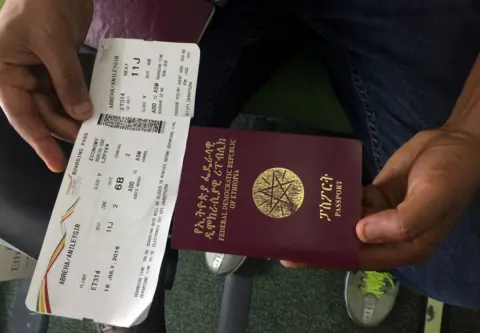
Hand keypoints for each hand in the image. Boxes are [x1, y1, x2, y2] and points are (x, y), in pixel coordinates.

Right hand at [0, 0, 93, 171]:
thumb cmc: (42, 5)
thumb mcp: (53, 44)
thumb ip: (67, 80)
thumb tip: (82, 114)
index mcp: (2, 74)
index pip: (22, 116)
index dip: (40, 141)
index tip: (57, 163)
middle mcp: (17, 78)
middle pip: (41, 114)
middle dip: (65, 130)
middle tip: (91, 145)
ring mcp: (38, 75)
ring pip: (56, 106)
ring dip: (75, 118)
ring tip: (97, 132)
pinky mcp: (56, 70)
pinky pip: (68, 93)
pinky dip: (80, 103)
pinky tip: (95, 113)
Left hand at [282, 127, 479, 269]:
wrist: (456, 141)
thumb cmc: (450, 173)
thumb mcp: (432, 198)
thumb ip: (401, 222)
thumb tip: (360, 233)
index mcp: (404, 246)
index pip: (359, 258)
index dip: (327, 258)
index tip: (294, 255)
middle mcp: (389, 235)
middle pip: (347, 243)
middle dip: (318, 241)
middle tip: (282, 234)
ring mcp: (381, 214)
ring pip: (346, 223)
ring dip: (323, 219)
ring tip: (291, 214)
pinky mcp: (376, 195)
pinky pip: (351, 201)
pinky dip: (334, 199)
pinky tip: (312, 194)